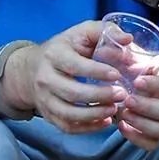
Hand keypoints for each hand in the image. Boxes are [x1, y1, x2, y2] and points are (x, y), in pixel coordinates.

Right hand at [12, 22, 127, 136]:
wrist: (30, 69)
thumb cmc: (65, 49)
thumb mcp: (80, 33)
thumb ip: (105, 31)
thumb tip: (128, 39)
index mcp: (54, 55)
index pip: (75, 65)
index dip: (96, 72)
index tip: (117, 75)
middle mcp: (45, 78)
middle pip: (72, 92)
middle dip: (100, 96)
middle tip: (122, 94)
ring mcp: (45, 99)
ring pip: (69, 113)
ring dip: (95, 114)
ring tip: (115, 109)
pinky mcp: (49, 115)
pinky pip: (68, 127)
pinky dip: (88, 128)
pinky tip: (105, 121)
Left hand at [113, 50, 158, 151]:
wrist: (143, 84)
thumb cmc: (138, 68)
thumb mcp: (132, 56)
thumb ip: (121, 51)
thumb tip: (108, 44)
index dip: (155, 84)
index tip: (137, 81)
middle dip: (147, 107)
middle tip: (127, 100)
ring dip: (143, 124)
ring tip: (122, 114)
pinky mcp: (156, 133)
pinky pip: (153, 143)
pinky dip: (137, 138)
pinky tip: (121, 126)